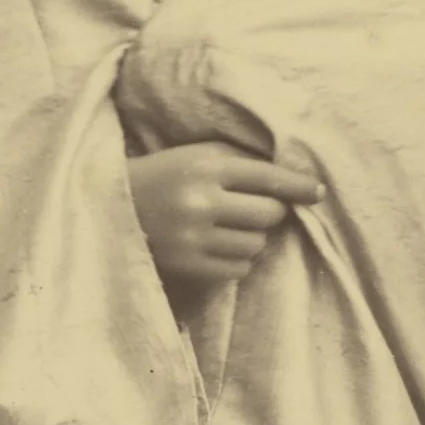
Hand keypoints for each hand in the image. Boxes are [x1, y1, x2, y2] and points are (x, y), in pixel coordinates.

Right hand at [125, 142, 324, 318]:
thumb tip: (292, 180)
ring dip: (253, 237)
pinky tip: (219, 247)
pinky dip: (238, 260)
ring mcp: (194, 238)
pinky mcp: (188, 267)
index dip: (298, 186)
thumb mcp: (194, 155)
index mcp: (205, 166)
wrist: (107, 209)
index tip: (317, 192)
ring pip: (257, 245)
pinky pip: (239, 269)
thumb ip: (239, 162)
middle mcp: (202, 202)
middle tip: (254, 209)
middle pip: (269, 214)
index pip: (268, 177)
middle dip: (270, 212)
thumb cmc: (161, 176)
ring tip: (231, 227)